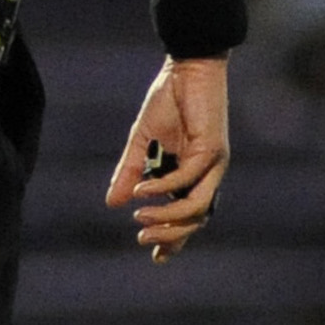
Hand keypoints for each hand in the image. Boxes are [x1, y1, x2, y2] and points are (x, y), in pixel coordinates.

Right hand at [105, 56, 230, 263]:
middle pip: (196, 219)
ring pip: (197, 206)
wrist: (185, 68)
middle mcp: (207, 174)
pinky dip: (162, 187)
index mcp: (192, 174)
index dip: (174, 238)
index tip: (155, 256)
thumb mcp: (142, 141)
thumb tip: (112, 203)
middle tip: (142, 238)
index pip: (188, 215)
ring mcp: (212, 163)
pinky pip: (186, 178)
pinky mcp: (212, 148)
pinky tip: (142, 188)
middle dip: (170, 234)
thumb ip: (129, 172)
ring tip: (140, 219)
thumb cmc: (169, 101)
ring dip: (168, 217)